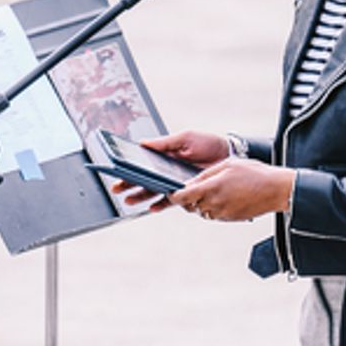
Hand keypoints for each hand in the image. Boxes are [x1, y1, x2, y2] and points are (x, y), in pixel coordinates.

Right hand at [112, 130, 230, 207]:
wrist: (229, 154)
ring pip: (154, 191)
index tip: (116, 170)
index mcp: (164, 156)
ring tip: (129, 200)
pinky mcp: (186, 192)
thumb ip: (164, 143)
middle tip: (116, 188)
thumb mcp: (185, 138)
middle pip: (144, 179)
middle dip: (129, 184)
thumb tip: (143, 143)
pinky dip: (161, 204)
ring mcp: (175, 182)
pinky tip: (152, 207)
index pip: (142, 163)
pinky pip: (171, 200)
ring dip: (141, 196)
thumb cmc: (208, 143)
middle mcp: (167, 171)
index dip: (129, 167)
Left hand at [171, 158, 294, 222]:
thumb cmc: (255, 174)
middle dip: (187, 198)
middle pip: (189, 206)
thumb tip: (189, 184)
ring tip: (213, 190)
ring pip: (201, 211)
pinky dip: (213, 206)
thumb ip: (205, 175)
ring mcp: (222, 213)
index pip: (181, 197)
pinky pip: (214, 214)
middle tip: (191, 189)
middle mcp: (214, 204)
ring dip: (201, 203)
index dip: (173, 195)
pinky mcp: (229, 218)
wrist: (276, 190)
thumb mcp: (227, 165)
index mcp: (211, 188)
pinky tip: (224, 196)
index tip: (171, 191)